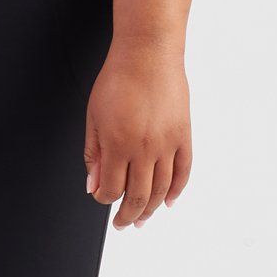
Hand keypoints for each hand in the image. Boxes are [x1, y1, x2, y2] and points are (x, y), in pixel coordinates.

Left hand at [84, 34, 191, 229]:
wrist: (147, 53)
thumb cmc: (117, 77)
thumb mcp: (94, 114)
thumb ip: (93, 153)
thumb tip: (93, 185)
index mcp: (118, 143)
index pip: (112, 189)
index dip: (104, 199)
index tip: (101, 198)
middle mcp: (144, 149)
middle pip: (138, 197)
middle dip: (128, 215)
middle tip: (122, 223)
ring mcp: (167, 144)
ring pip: (162, 191)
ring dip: (151, 209)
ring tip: (143, 217)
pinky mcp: (184, 136)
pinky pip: (184, 173)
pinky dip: (177, 191)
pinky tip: (169, 201)